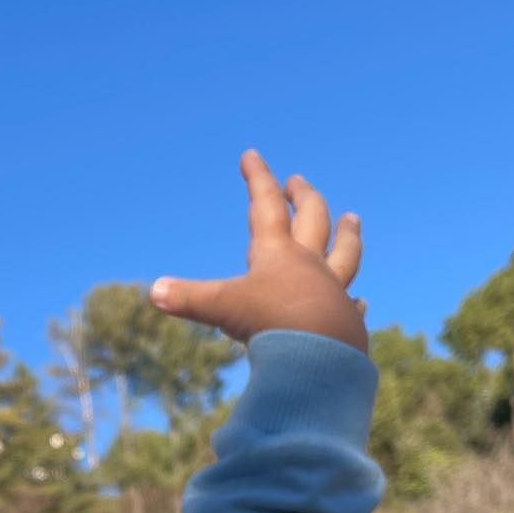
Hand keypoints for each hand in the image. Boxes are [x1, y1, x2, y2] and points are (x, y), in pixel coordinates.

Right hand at [151, 149, 367, 352]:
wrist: (320, 357)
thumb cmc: (271, 324)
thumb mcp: (223, 308)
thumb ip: (190, 298)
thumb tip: (154, 292)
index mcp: (277, 253)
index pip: (265, 205)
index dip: (257, 177)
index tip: (251, 155)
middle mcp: (309, 265)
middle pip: (312, 219)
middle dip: (303, 197)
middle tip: (299, 183)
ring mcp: (332, 291)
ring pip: (345, 254)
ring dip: (348, 235)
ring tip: (352, 220)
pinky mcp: (346, 321)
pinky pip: (351, 305)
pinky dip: (352, 300)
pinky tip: (359, 300)